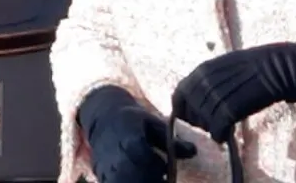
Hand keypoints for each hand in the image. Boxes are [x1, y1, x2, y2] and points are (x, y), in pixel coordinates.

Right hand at [78, 86, 195, 182]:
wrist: (104, 118)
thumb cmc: (134, 120)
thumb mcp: (154, 123)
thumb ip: (171, 140)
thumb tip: (194, 151)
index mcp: (130, 134)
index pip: (141, 152)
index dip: (154, 163)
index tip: (166, 169)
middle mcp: (116, 152)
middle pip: (132, 172)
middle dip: (150, 179)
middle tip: (164, 181)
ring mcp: (107, 165)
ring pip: (121, 181)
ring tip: (157, 182)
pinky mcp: (102, 175)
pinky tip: (142, 182)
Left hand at [172, 41, 295, 142]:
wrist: (291, 66)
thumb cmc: (267, 67)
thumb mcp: (237, 64)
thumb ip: (217, 77)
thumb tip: (203, 93)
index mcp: (211, 65)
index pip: (182, 89)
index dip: (184, 105)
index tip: (192, 115)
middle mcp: (213, 76)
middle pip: (191, 105)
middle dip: (196, 119)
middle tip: (209, 125)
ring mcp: (225, 89)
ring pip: (204, 116)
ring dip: (209, 127)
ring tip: (220, 130)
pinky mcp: (237, 103)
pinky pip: (218, 125)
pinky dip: (218, 134)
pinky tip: (225, 137)